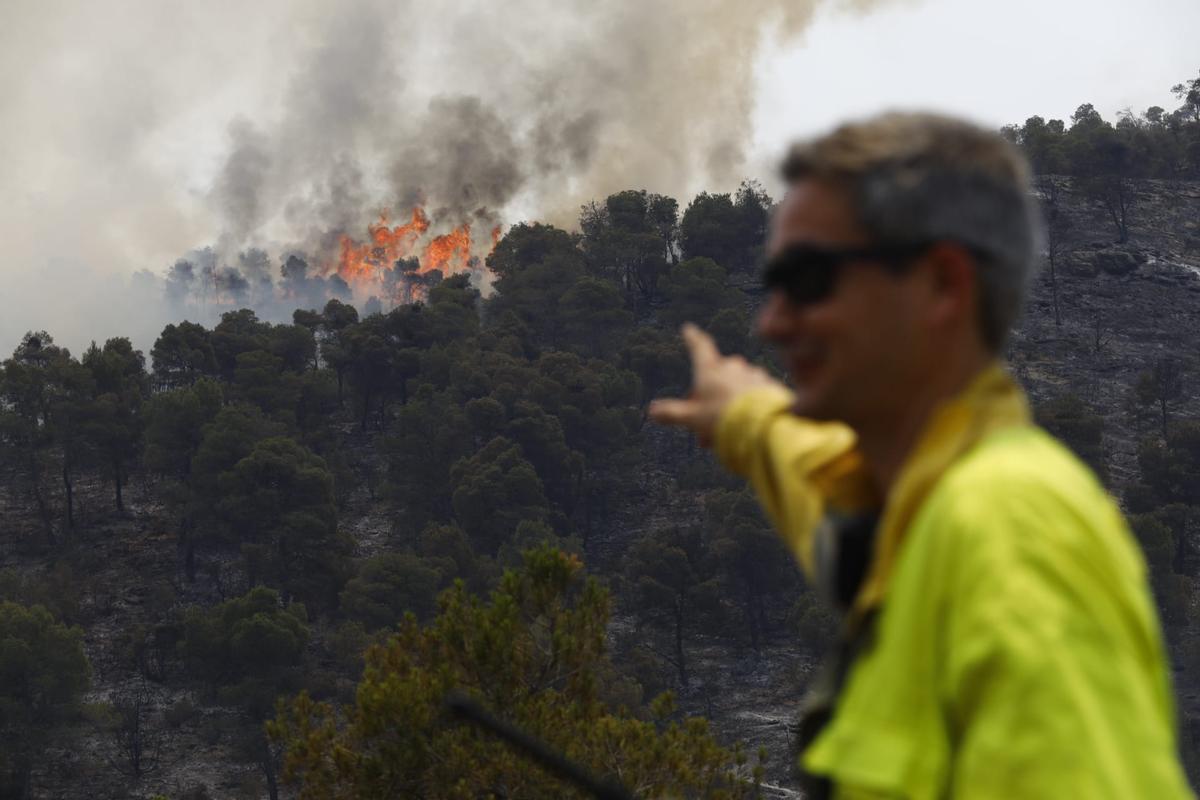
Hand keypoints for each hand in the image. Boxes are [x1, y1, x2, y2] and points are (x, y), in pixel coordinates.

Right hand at [648, 323, 782, 446]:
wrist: (761, 425)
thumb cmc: (722, 418)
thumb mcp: (692, 418)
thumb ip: (672, 413)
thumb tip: (650, 411)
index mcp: (711, 369)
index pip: (699, 347)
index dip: (693, 338)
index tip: (689, 328)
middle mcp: (733, 367)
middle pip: (718, 372)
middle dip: (711, 391)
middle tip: (707, 418)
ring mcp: (753, 374)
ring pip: (737, 384)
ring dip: (730, 400)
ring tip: (727, 427)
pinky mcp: (770, 385)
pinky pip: (756, 391)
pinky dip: (749, 403)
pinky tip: (747, 422)